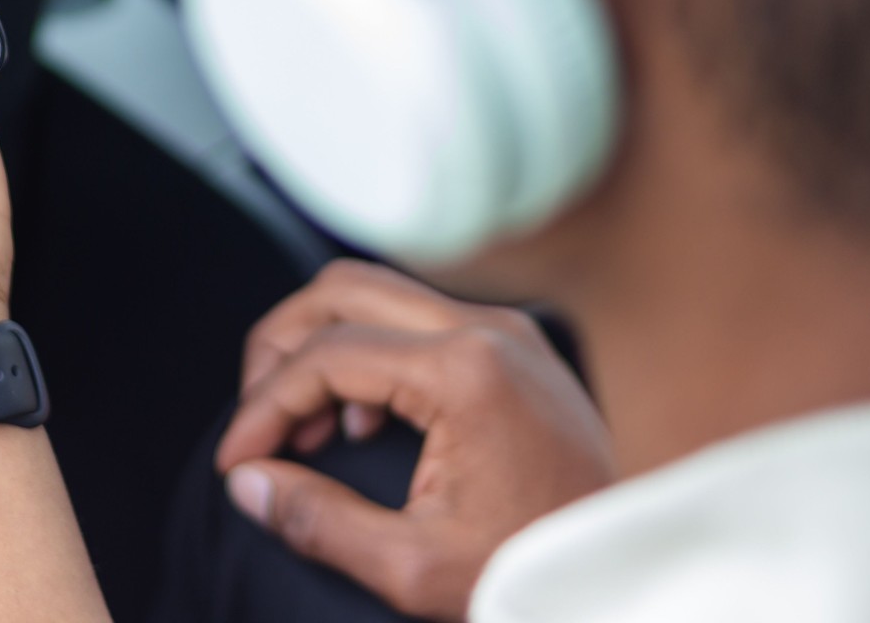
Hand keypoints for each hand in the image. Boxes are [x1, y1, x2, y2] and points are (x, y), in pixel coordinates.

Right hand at [217, 260, 613, 620]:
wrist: (633, 578)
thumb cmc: (536, 573)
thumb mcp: (414, 567)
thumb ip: (319, 521)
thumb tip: (248, 484)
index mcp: (465, 371)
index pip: (326, 355)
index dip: (263, 407)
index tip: (236, 461)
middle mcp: (488, 328)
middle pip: (341, 290)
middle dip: (279, 350)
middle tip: (258, 420)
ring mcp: (508, 329)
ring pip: (378, 291)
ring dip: (323, 344)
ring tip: (305, 427)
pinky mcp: (516, 344)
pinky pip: (418, 315)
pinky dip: (369, 349)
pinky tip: (361, 419)